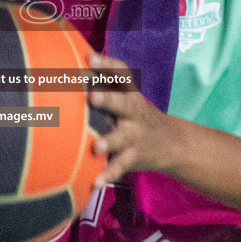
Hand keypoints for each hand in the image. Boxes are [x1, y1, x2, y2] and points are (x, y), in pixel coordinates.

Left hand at [86, 52, 193, 186]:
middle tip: (92, 98)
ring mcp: (135, 135)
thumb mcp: (126, 97)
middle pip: (122, 104)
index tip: (89, 58)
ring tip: (95, 146)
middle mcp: (133, 112)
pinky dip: (108, 174)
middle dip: (108, 100)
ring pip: (122, 137)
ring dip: (108, 141)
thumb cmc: (135, 115)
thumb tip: (68, 60)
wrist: (172, 143)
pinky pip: (120, 166)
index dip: (107, 64)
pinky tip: (95, 182)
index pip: (122, 74)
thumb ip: (104, 84)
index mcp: (130, 94)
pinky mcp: (134, 157)